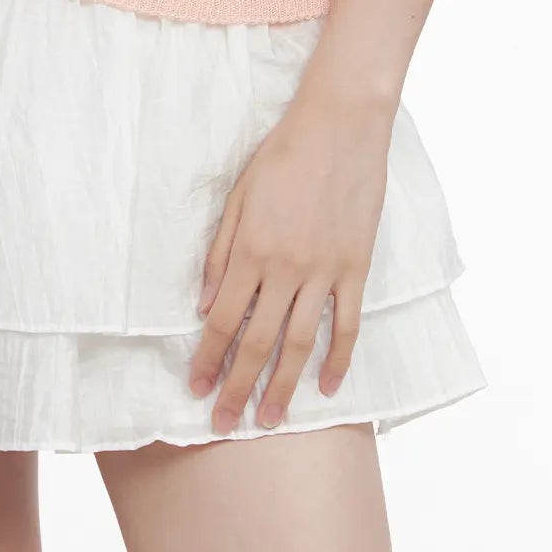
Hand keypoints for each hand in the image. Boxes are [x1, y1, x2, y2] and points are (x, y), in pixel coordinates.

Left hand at [187, 90, 390, 432]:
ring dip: (282, 386)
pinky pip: (347, 324)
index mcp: (251, 248)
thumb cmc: (282, 154)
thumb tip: (205, 304)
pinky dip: (338, 359)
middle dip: (237, 387)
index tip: (196, 389)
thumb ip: (220, 251)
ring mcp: (324, 270)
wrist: (339, 127)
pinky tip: (326, 386)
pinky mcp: (355, 267)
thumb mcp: (237, 195)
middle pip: (258, 342)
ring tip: (270, 419)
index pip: (224, 320)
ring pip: (300, 343)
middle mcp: (285, 268)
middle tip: (223, 425)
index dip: (207, 358)